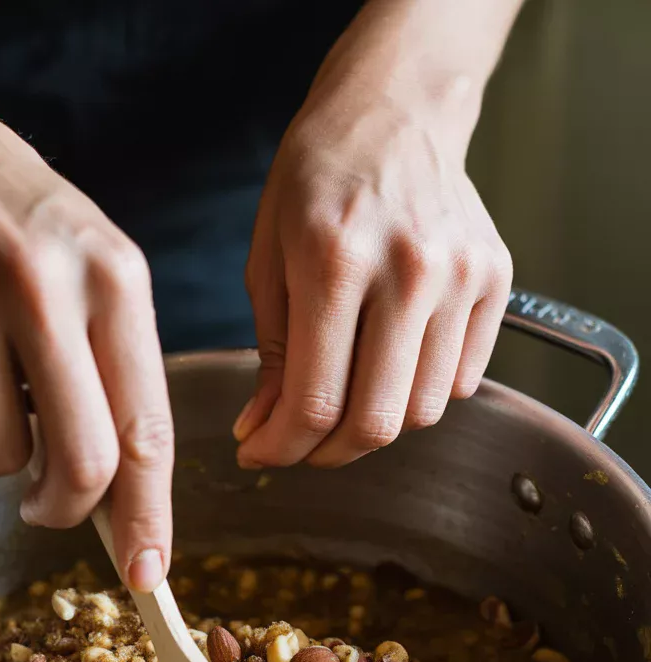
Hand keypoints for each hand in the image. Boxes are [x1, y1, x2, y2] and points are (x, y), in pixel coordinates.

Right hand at [0, 75, 172, 591]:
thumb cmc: (30, 231)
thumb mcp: (105, 279)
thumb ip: (122, 381)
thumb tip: (126, 501)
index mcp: (116, 283)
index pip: (146, 429)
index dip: (148, 515)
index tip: (147, 572)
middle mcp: (44, 289)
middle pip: (79, 463)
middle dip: (67, 508)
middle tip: (50, 505)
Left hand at [238, 44, 512, 468]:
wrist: (393, 112)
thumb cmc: (316, 180)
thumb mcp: (267, 261)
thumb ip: (270, 355)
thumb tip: (265, 432)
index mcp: (335, 261)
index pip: (315, 401)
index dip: (282, 448)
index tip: (261, 454)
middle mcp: (408, 270)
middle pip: (377, 421)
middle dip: (328, 453)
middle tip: (302, 445)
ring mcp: (460, 276)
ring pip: (422, 412)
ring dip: (376, 424)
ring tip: (345, 396)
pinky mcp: (494, 280)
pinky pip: (460, 381)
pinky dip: (419, 392)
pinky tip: (389, 363)